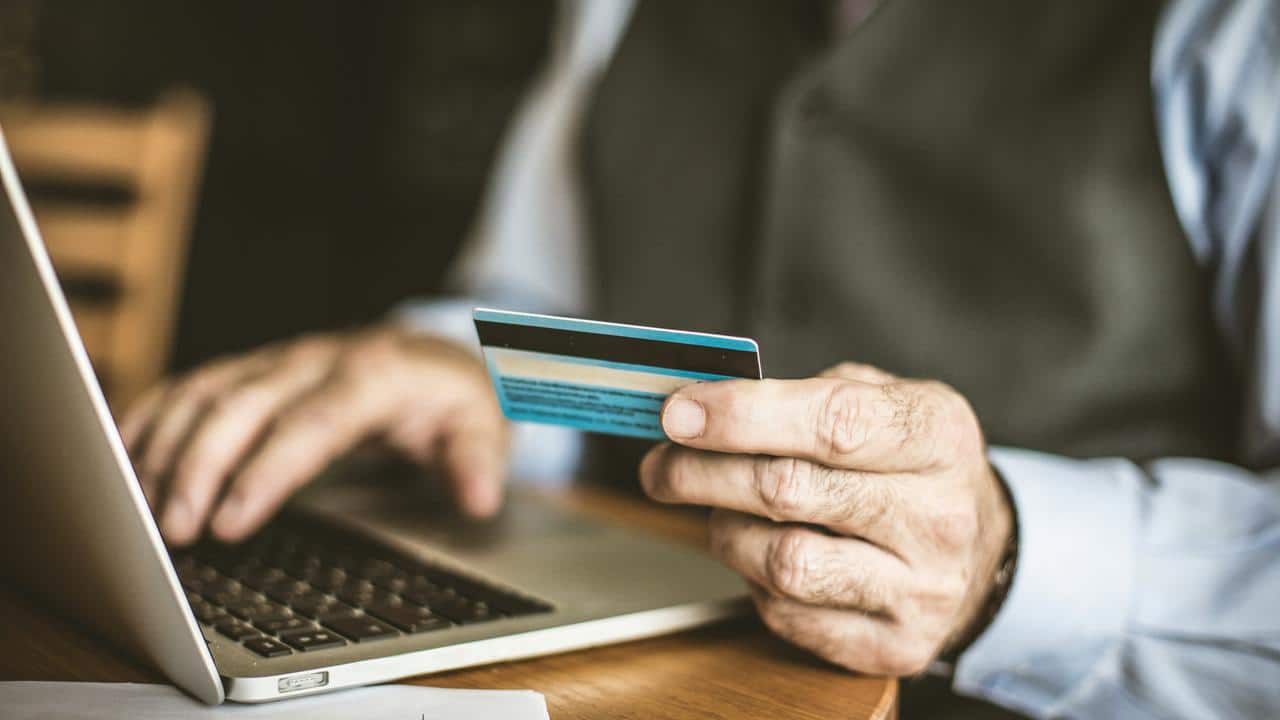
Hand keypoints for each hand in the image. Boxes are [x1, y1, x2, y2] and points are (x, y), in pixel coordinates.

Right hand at [120, 326, 507, 545]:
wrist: (433, 355)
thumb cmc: (452, 398)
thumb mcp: (483, 424)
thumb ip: (478, 460)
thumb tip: (479, 498)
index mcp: (372, 374)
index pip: (311, 424)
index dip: (266, 472)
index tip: (230, 521)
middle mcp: (315, 359)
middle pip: (243, 404)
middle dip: (199, 466)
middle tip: (172, 531)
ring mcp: (278, 359)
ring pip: (206, 390)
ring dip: (164, 445)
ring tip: (138, 508)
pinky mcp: (253, 367)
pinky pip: (192, 384)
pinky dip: (153, 415)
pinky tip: (123, 454)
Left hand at [639, 362, 1012, 675]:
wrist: (979, 549)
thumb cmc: (908, 462)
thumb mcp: (883, 400)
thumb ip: (803, 393)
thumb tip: (702, 404)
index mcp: (938, 435)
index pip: (832, 423)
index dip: (742, 415)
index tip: (679, 412)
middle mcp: (939, 516)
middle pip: (790, 491)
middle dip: (703, 473)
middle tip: (661, 465)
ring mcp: (921, 590)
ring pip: (782, 562)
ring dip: (725, 531)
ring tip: (719, 510)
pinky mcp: (895, 646)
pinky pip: (789, 615)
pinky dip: (754, 581)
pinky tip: (762, 553)